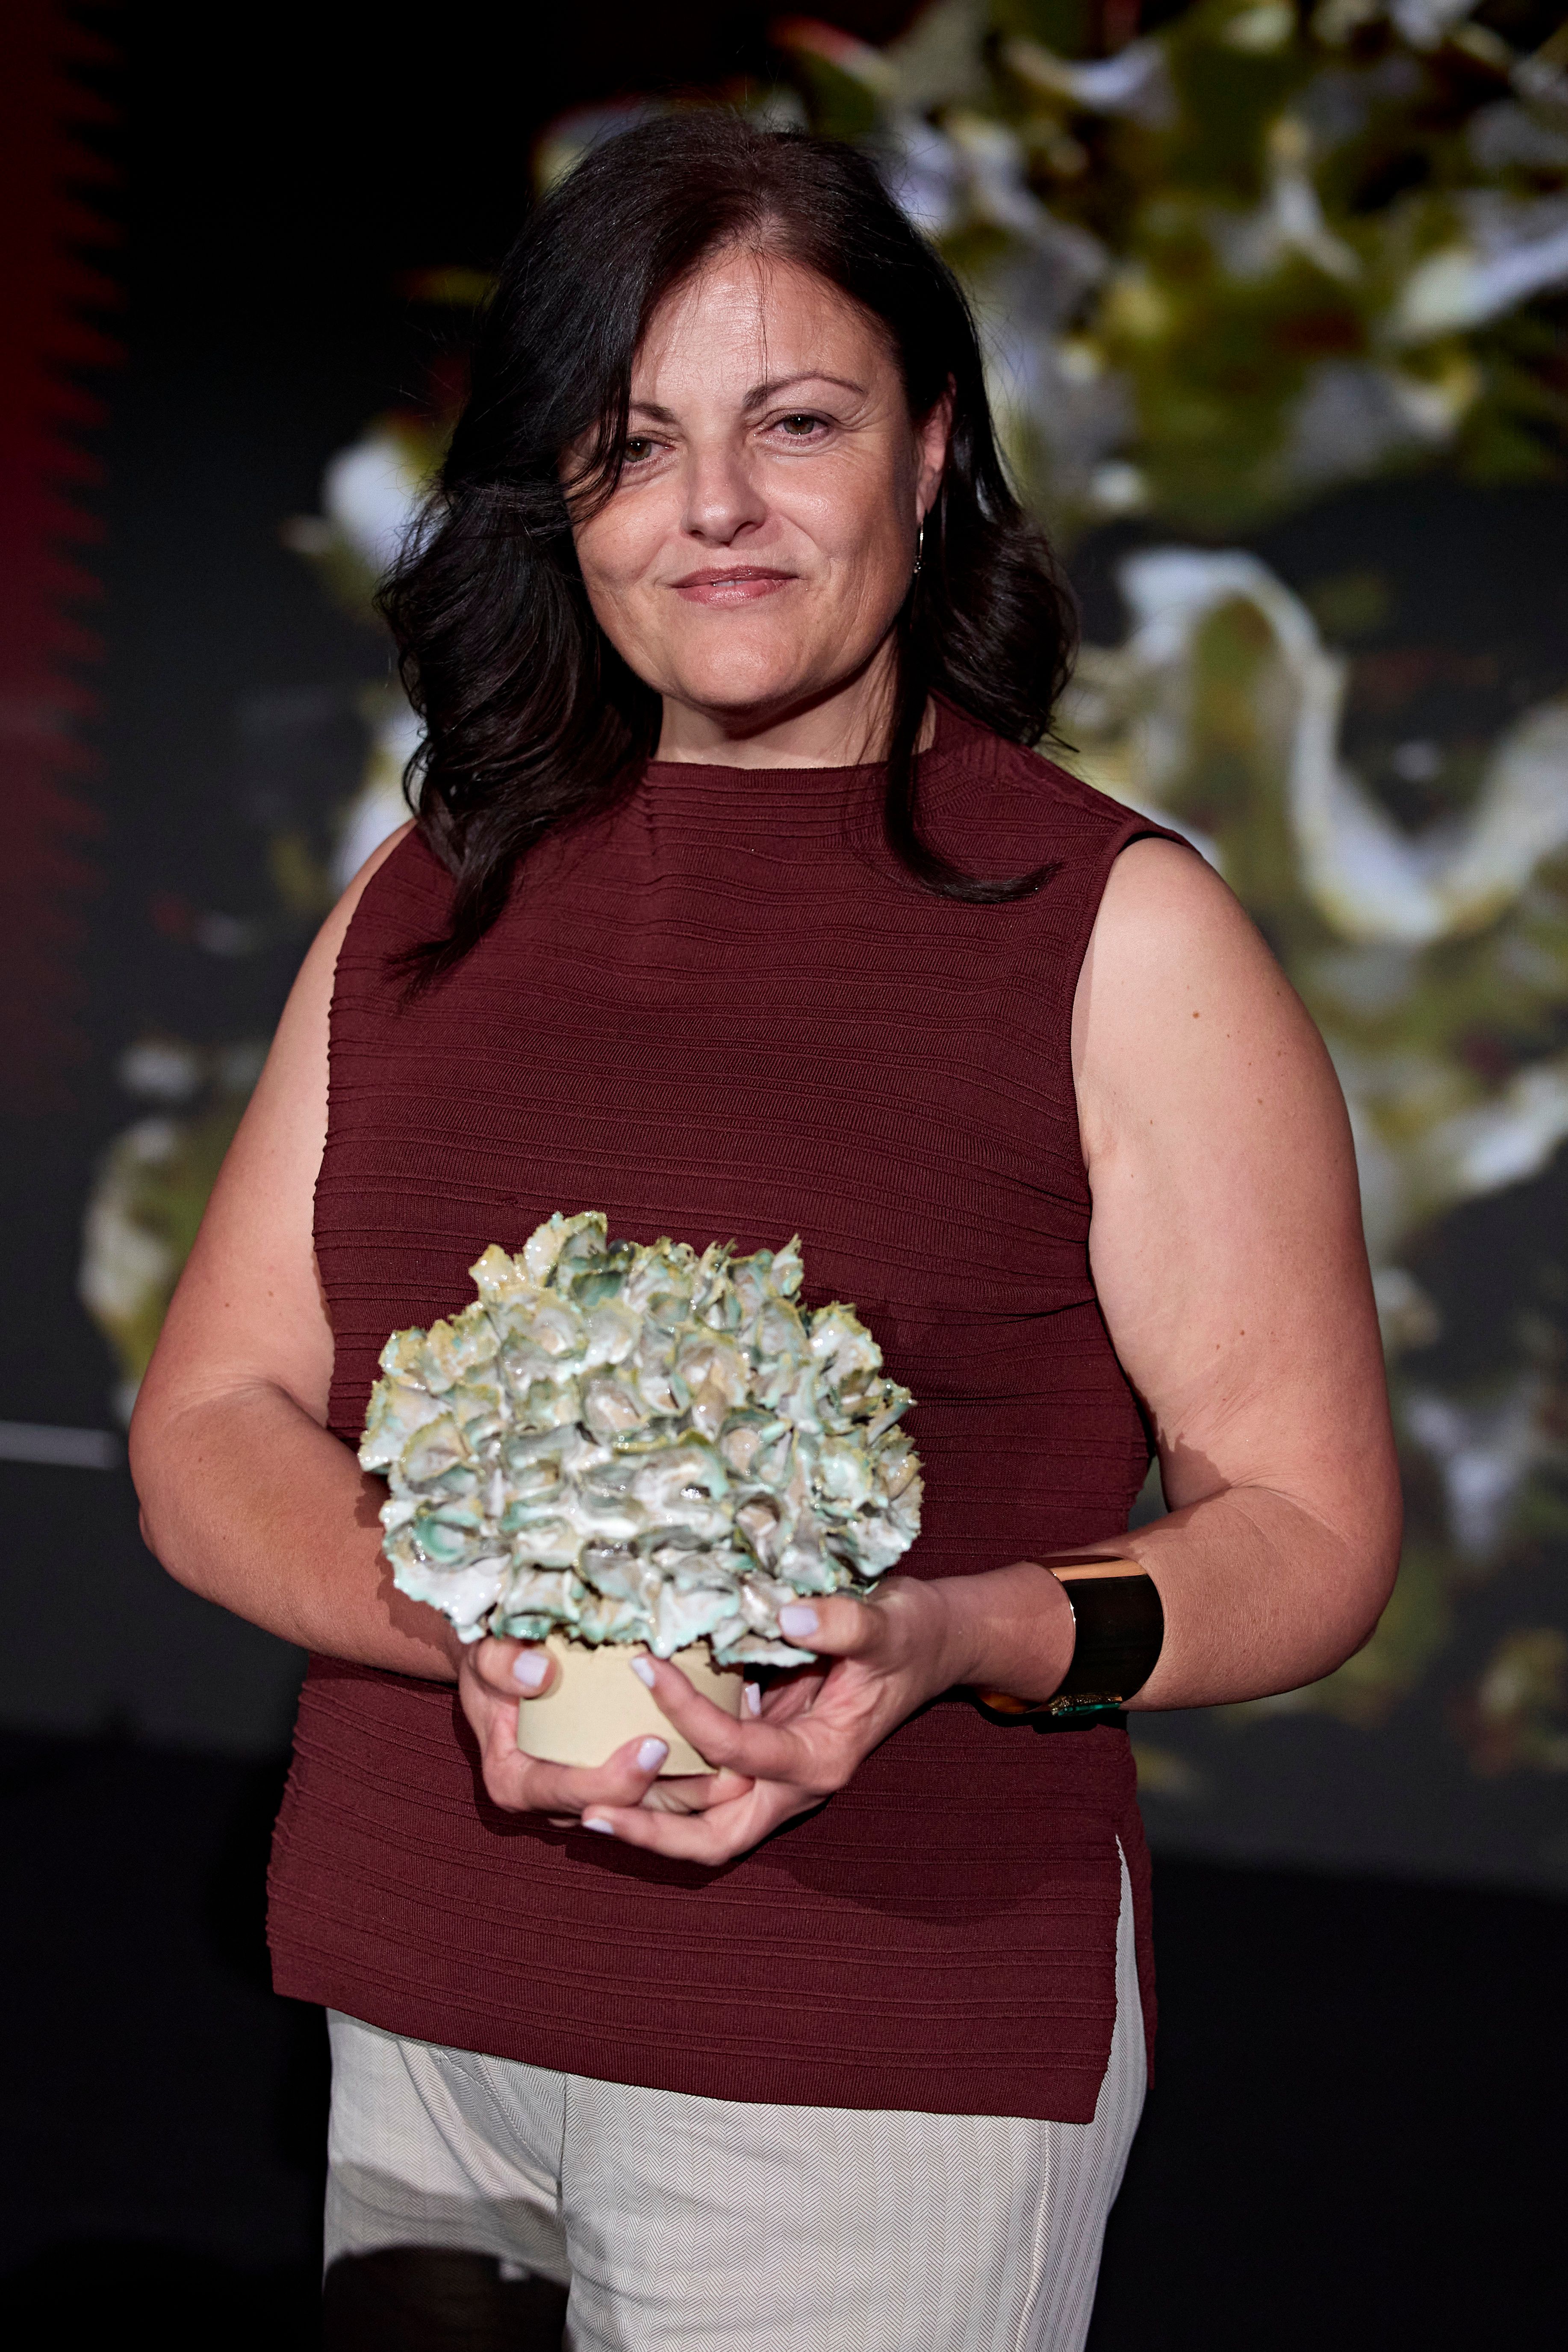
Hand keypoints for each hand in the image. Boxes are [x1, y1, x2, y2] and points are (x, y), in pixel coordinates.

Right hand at [455, 1633, 755, 1828]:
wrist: (500, 1662)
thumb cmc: (492, 1656)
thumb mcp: (482, 1653)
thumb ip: (500, 1663)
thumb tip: (539, 1672)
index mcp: (517, 1781)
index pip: (570, 1793)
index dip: (613, 1780)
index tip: (654, 1745)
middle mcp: (553, 1803)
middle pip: (622, 1811)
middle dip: (676, 1797)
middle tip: (726, 1774)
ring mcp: (587, 1796)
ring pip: (649, 1811)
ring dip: (698, 1796)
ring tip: (745, 1771)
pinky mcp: (614, 1780)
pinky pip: (658, 1791)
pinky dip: (693, 1774)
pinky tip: (735, 1750)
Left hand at [548, 1573, 971, 1865]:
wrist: (930, 1645)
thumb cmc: (908, 1633)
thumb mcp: (885, 1622)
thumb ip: (842, 1624)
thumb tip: (786, 1617)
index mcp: (823, 1759)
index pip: (740, 1750)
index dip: (688, 1714)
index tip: (644, 1666)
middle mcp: (796, 1784)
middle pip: (715, 1836)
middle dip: (652, 1830)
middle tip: (583, 1809)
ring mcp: (778, 1780)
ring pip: (705, 1823)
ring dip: (648, 1815)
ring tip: (578, 1797)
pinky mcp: (765, 1760)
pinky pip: (708, 1790)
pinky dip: (663, 1787)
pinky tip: (614, 1762)